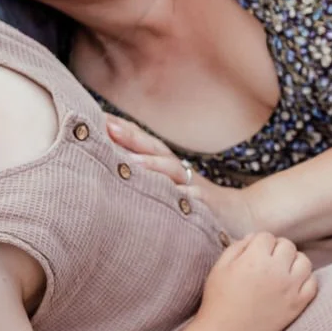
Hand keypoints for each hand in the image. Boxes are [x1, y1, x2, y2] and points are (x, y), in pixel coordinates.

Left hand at [104, 118, 258, 236]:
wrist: (241, 215)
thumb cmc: (194, 201)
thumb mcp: (165, 187)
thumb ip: (140, 176)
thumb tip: (103, 168)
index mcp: (165, 165)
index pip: (140, 141)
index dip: (118, 128)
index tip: (90, 116)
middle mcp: (178, 171)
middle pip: (153, 148)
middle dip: (130, 136)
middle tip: (107, 126)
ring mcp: (193, 186)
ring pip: (171, 171)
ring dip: (152, 164)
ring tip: (131, 160)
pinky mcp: (208, 206)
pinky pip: (196, 201)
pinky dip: (187, 196)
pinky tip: (176, 195)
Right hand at [197, 231, 316, 330]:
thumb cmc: (218, 300)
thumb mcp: (219, 267)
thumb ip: (236, 247)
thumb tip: (254, 238)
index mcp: (255, 259)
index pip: (267, 237)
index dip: (258, 242)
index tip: (252, 252)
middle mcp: (277, 271)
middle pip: (287, 245)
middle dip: (276, 248)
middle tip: (266, 260)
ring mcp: (291, 288)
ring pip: (304, 261)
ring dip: (294, 260)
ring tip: (282, 269)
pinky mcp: (298, 304)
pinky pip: (313, 283)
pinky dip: (306, 279)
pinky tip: (293, 283)